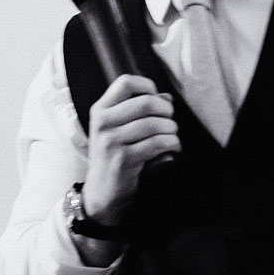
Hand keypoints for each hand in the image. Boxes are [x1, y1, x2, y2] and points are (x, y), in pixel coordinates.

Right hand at [81, 75, 179, 224]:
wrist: (102, 191)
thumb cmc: (113, 157)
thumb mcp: (117, 130)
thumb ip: (139, 112)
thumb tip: (166, 98)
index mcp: (100, 111)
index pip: (125, 83)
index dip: (147, 86)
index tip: (156, 98)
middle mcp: (103, 123)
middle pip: (146, 102)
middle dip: (166, 111)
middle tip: (170, 121)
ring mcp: (112, 142)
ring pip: (155, 124)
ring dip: (172, 130)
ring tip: (172, 137)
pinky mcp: (124, 159)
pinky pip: (159, 143)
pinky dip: (173, 145)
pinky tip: (172, 149)